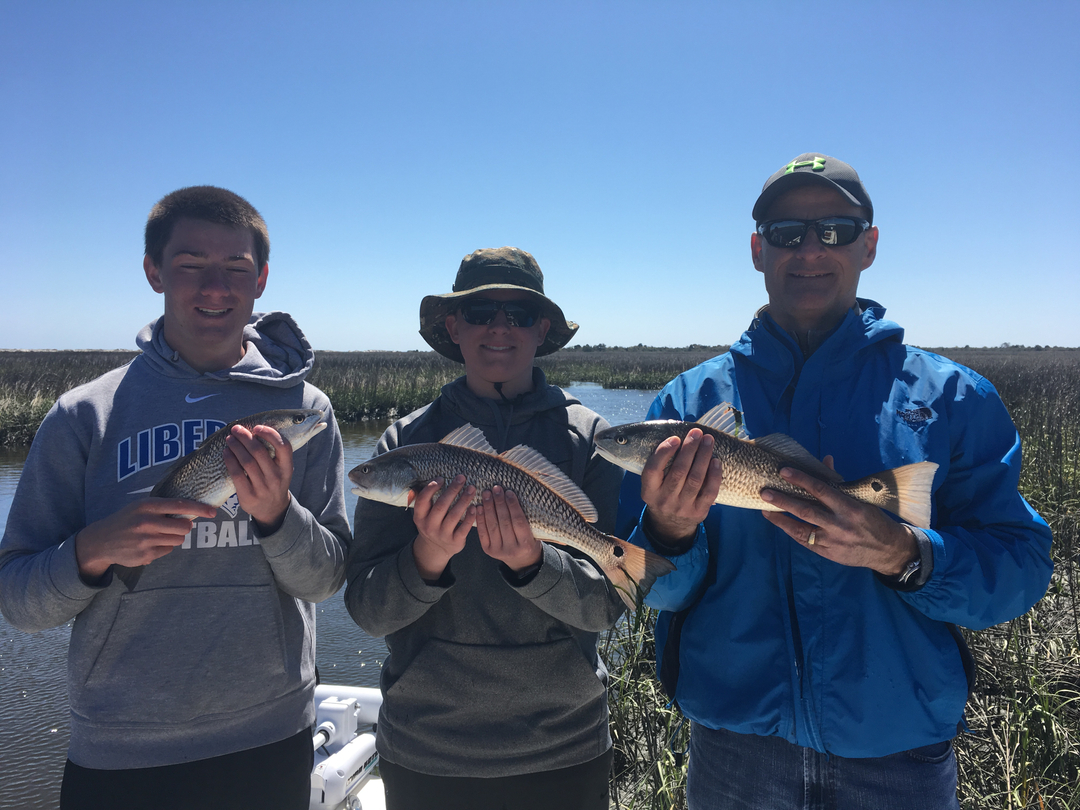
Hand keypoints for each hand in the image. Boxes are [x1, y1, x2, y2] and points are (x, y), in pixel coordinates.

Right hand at [75, 498, 217, 578]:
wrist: (101, 540)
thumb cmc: (127, 520)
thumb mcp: (141, 506)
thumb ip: (163, 508)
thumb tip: (193, 512)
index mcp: (147, 506)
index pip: (180, 505)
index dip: (199, 508)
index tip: (213, 512)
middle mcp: (147, 522)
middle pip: (184, 527)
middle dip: (184, 527)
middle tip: (174, 526)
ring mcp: (146, 540)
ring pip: (178, 540)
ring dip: (173, 538)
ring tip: (158, 535)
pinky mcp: (146, 555)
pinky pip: (168, 551)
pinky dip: (163, 548)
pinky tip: (149, 544)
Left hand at [224, 424, 293, 532]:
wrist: (272, 509)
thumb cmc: (274, 482)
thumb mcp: (282, 469)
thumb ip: (274, 453)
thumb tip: (253, 431)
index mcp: (287, 468)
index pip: (283, 446)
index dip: (270, 434)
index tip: (257, 427)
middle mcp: (276, 477)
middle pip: (259, 452)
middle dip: (245, 437)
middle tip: (236, 429)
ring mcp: (263, 488)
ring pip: (246, 462)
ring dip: (236, 447)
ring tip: (230, 439)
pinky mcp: (248, 496)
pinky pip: (237, 474)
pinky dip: (230, 461)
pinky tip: (226, 453)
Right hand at [412, 476, 475, 580]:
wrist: (436, 549)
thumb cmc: (432, 524)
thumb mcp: (423, 515)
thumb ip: (425, 501)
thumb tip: (427, 481)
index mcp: (420, 517)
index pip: (422, 501)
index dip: (431, 489)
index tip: (441, 478)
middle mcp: (429, 526)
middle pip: (441, 506)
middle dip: (452, 490)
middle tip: (462, 478)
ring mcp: (442, 535)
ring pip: (454, 515)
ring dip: (464, 500)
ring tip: (472, 489)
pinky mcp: (455, 541)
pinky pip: (464, 528)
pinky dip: (470, 517)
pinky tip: (475, 507)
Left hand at [476, 487, 542, 572]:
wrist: (521, 561)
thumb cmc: (529, 540)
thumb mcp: (533, 532)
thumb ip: (525, 518)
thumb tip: (511, 495)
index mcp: (526, 544)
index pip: (518, 521)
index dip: (513, 506)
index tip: (509, 492)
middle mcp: (511, 549)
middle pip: (504, 522)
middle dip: (499, 503)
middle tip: (496, 488)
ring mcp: (498, 551)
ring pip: (492, 526)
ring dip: (489, 508)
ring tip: (486, 494)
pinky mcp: (488, 550)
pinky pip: (483, 532)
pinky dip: (480, 518)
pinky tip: (479, 506)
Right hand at [640, 428, 722, 545]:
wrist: (670, 526)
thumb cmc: (662, 495)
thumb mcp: (653, 485)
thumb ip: (659, 466)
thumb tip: (675, 436)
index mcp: (649, 491)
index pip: (653, 469)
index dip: (663, 452)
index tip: (675, 438)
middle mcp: (664, 500)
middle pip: (678, 471)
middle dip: (689, 449)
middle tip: (697, 433)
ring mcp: (682, 507)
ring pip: (695, 479)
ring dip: (703, 456)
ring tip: (708, 440)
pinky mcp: (699, 512)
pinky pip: (709, 491)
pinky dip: (714, 475)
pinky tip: (716, 461)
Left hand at [760, 461, 917, 574]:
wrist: (888, 550)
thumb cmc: (872, 519)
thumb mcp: (860, 498)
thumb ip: (838, 482)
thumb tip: (825, 459)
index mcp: (850, 507)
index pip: (821, 490)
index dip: (801, 480)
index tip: (784, 471)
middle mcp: (840, 525)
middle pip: (807, 511)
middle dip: (784, 501)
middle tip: (765, 492)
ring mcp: (833, 541)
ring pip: (801, 530)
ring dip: (781, 519)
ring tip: (765, 509)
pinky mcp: (829, 554)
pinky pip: (805, 542)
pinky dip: (792, 531)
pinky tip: (780, 523)